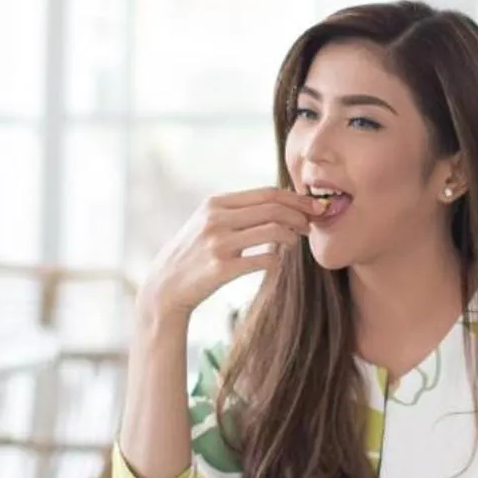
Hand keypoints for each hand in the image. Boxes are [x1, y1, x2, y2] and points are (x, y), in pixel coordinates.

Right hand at [138, 188, 314, 322]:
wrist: (166, 284)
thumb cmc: (194, 252)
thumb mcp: (208, 221)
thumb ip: (237, 209)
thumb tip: (280, 200)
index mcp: (216, 203)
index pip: (267, 193)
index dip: (295, 199)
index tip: (311, 207)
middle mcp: (217, 219)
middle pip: (273, 209)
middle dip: (299, 216)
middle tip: (309, 225)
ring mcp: (219, 244)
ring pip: (273, 231)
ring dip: (291, 237)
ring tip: (293, 242)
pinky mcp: (222, 269)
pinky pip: (265, 260)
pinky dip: (277, 260)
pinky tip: (277, 262)